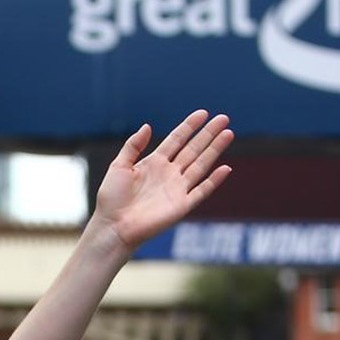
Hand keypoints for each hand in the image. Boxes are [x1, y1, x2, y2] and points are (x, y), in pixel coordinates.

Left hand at [92, 110, 233, 249]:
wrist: (113, 226)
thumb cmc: (112, 198)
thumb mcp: (119, 166)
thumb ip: (133, 146)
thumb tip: (147, 126)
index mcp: (154, 163)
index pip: (177, 140)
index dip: (190, 126)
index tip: (203, 113)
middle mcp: (169, 174)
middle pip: (193, 149)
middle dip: (208, 134)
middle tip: (224, 118)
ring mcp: (177, 189)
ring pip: (201, 165)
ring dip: (215, 150)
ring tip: (228, 133)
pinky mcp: (182, 206)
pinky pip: (202, 191)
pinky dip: (214, 180)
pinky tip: (225, 168)